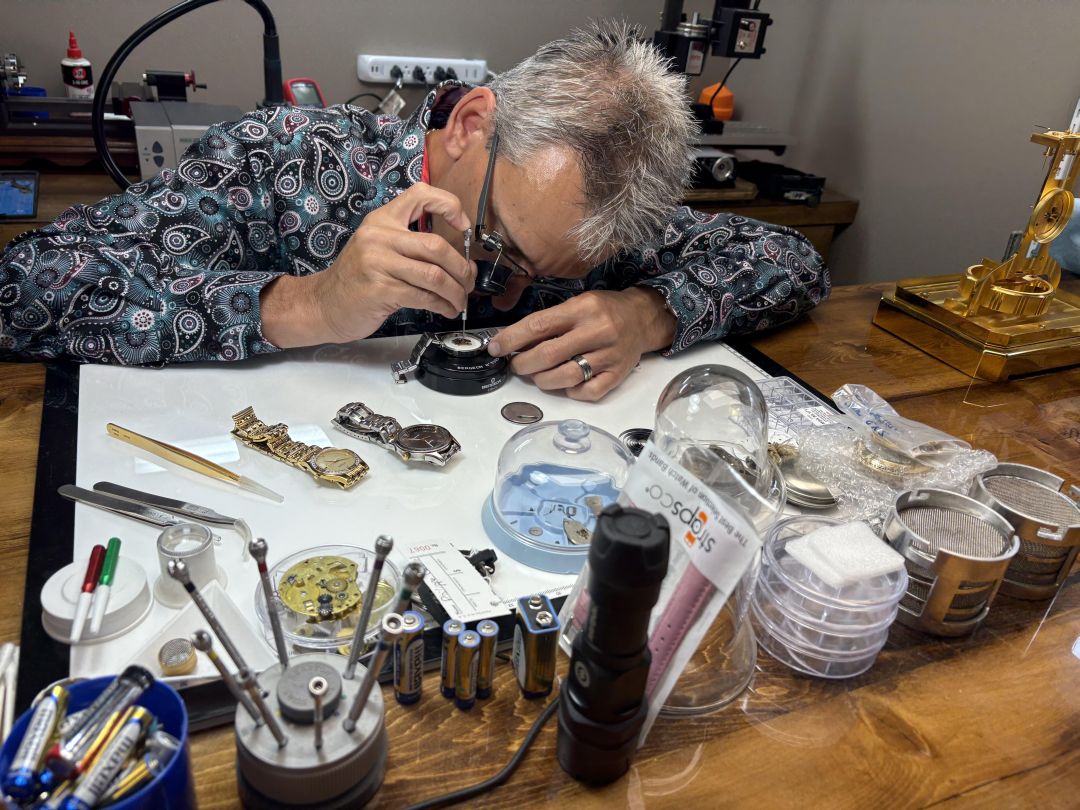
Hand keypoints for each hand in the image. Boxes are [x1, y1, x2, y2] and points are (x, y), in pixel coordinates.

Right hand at [261, 183, 474, 347]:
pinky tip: (446, 309)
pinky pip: (423, 296)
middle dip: (461, 268)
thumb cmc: (358, 278)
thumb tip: (459, 258)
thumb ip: (410, 244)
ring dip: (455, 291)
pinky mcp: (380, 289)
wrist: (324, 304)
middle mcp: (379, 236)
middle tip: (469, 281)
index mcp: (382, 219)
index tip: (463, 226)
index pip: (420, 194)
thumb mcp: (378, 247)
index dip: (449, 204)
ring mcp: (377, 263)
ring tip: (460, 300)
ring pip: (434, 275)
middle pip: (436, 246)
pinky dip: (442, 305)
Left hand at [487, 288, 676, 400]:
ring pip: (565, 377)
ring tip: (537, 376)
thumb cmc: (604, 310)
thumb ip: (550, 321)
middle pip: (548, 355)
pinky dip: (570, 392)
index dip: (511, 339)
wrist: (644, 318)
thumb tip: (515, 341)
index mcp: (583, 309)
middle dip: (523, 364)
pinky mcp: (617, 375)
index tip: (495, 348)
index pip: (538, 326)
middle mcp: (597, 331)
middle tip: (516, 366)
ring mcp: (609, 356)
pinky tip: (565, 384)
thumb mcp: (578, 303)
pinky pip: (587, 392)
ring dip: (542, 381)